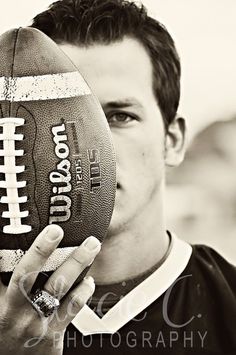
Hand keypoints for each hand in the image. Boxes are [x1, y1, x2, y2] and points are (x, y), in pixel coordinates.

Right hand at [0, 225, 100, 354]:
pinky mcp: (54, 339)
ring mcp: (44, 328)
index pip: (26, 272)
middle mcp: (29, 316)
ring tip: (93, 253)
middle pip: (58, 283)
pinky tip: (87, 282)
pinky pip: (73, 313)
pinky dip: (83, 294)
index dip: (41, 250)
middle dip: (77, 260)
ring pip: (71, 298)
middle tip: (91, 241)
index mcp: (10, 305)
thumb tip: (3, 253)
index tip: (54, 231)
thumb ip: (0, 279)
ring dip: (84, 274)